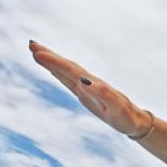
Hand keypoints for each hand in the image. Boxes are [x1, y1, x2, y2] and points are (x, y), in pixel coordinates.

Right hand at [29, 41, 151, 136]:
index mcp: (93, 85)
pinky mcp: (87, 94)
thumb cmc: (126, 116)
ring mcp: (87, 88)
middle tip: (31, 45)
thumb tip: (85, 80)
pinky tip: (52, 68)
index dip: (54, 62)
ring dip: (52, 62)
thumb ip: (102, 93)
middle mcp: (89, 84)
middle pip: (67, 67)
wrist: (135, 122)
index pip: (71, 70)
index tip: (37, 52)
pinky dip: (59, 72)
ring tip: (36, 51)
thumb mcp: (116, 107)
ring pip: (67, 71)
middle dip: (50, 57)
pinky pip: (70, 80)